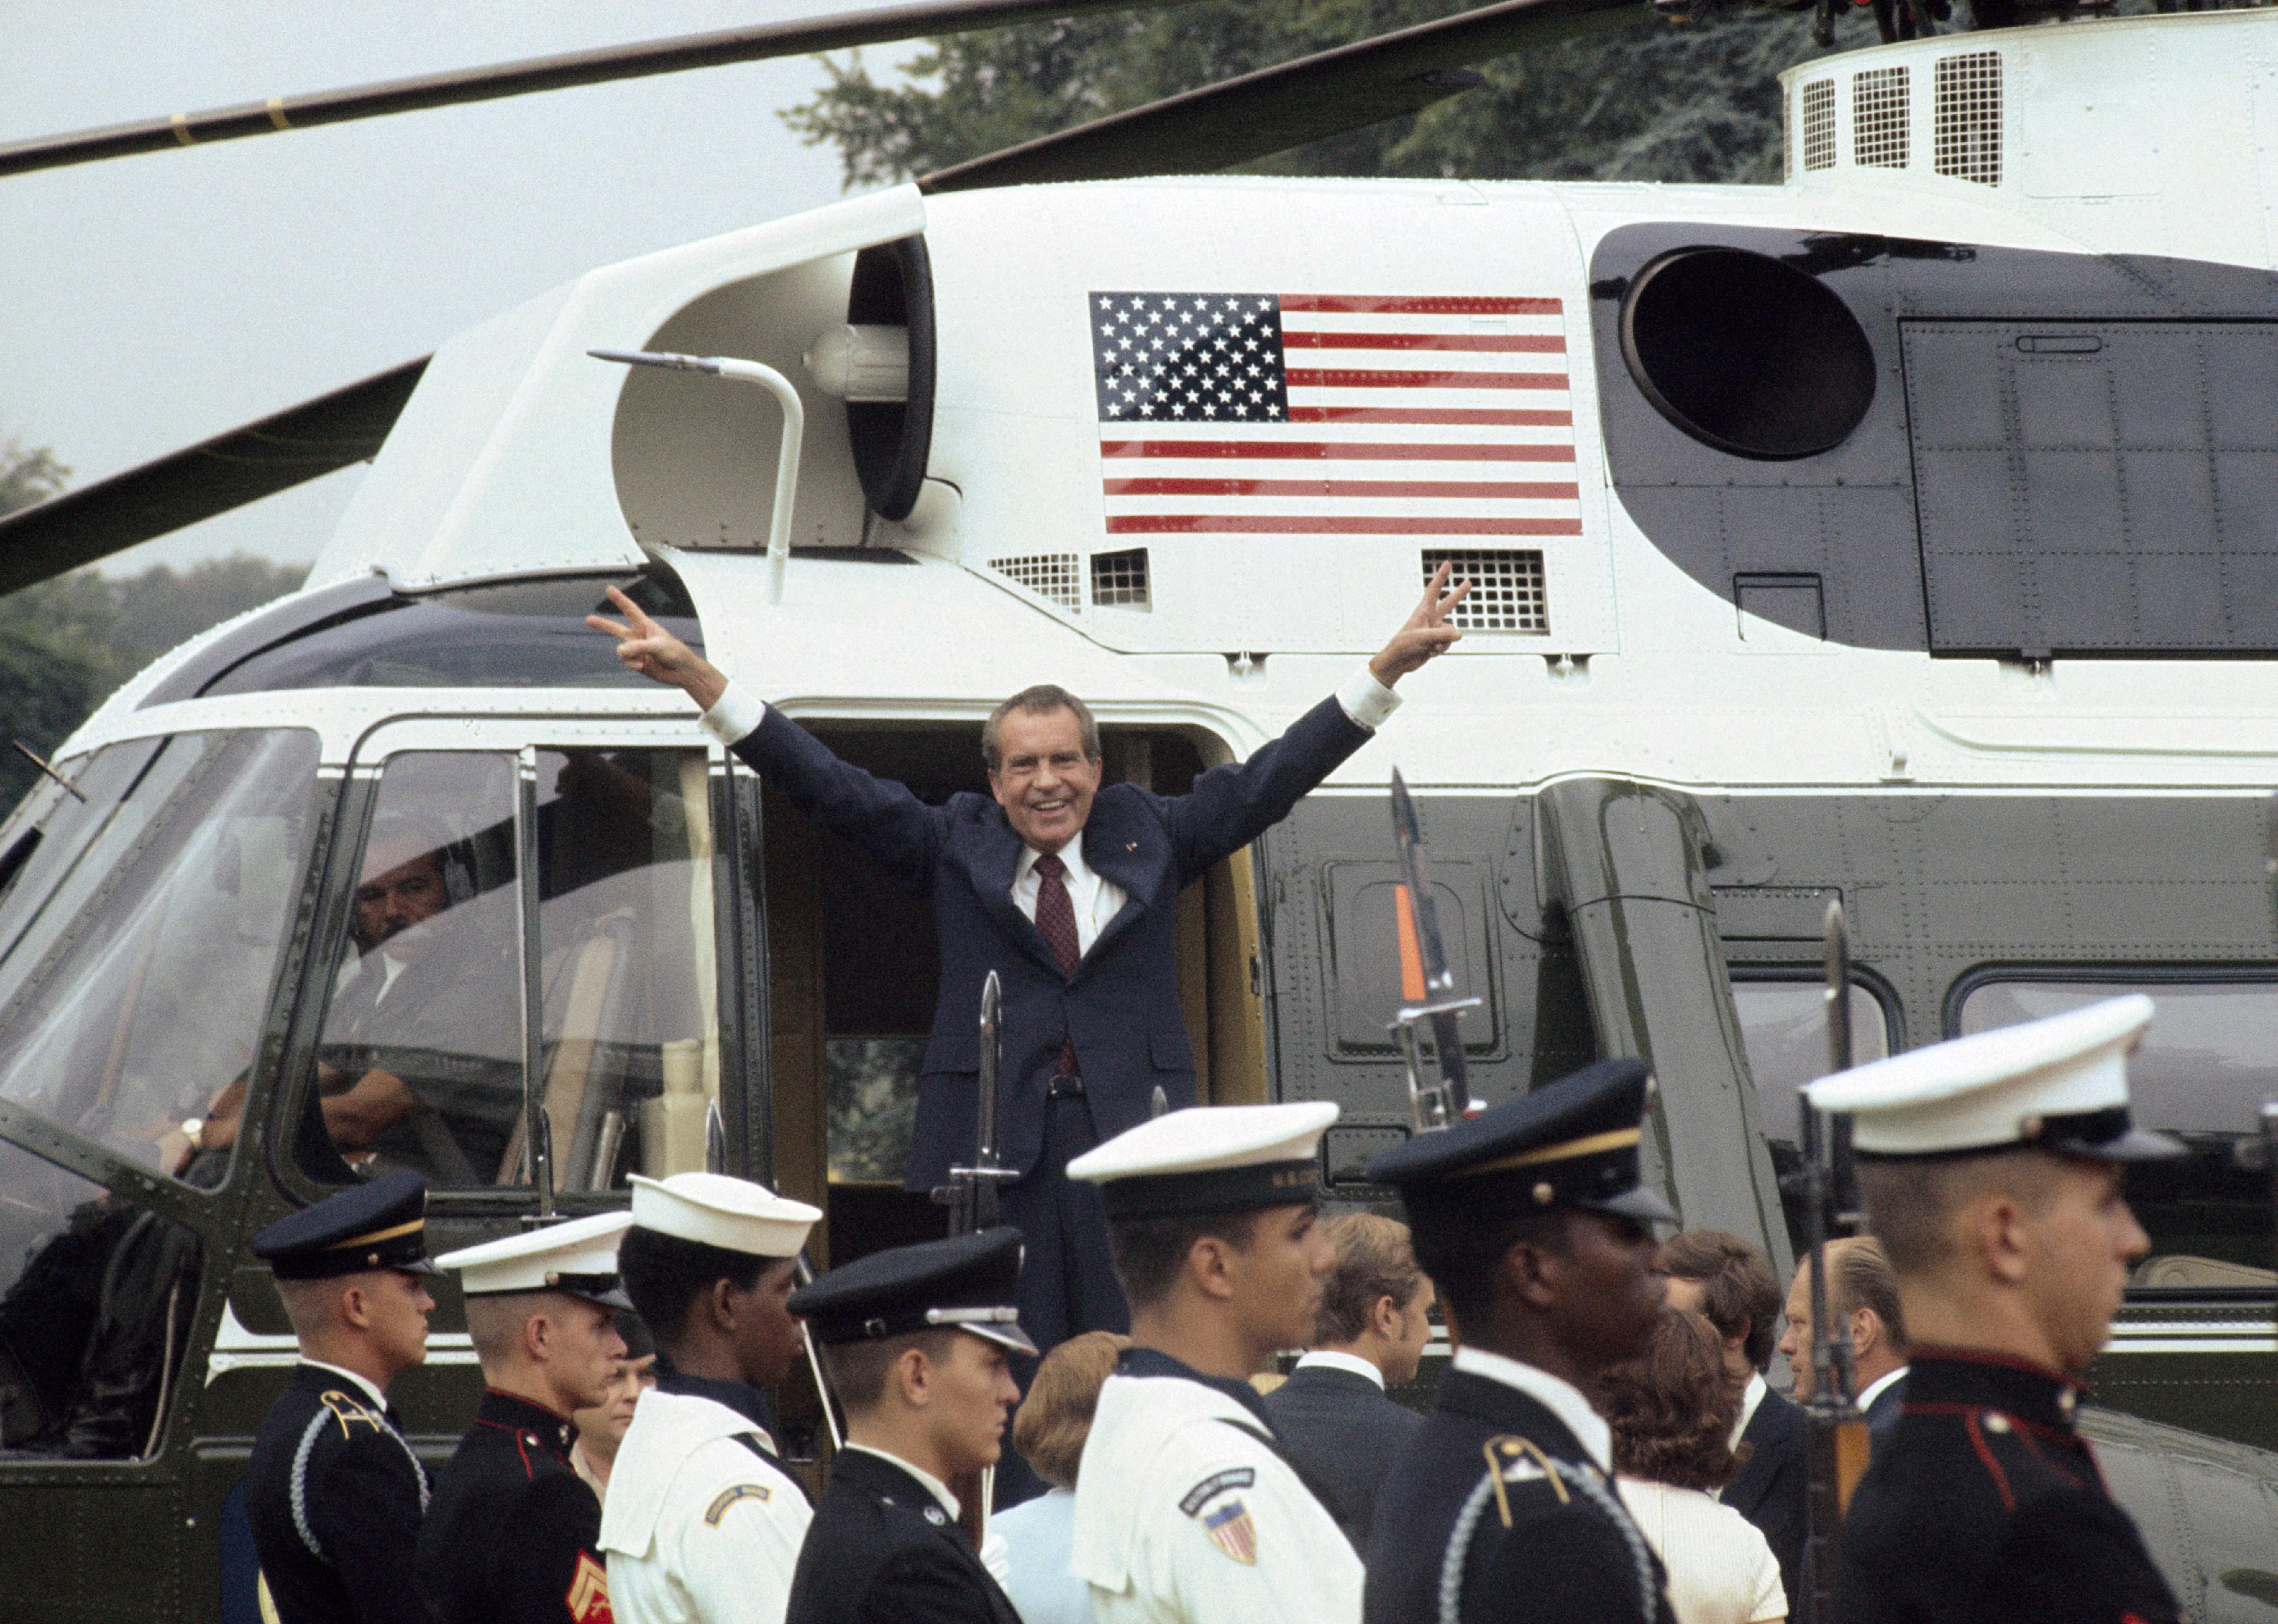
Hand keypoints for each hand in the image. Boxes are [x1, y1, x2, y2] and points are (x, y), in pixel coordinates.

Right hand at [586, 586, 729, 710]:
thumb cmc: (676, 653)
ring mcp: (637, 650)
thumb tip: (620, 651)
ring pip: (621, 651)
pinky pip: (627, 662)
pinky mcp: (637, 662)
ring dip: (630, 655)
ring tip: (644, 658)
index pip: (630, 610)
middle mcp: (639, 637)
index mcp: (646, 626)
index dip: (619, 599)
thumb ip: (637, 647)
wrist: (682, 672)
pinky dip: (634, 664)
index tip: (610, 589)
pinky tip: (645, 665)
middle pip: (616, 629)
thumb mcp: (658, 646)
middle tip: (589, 619)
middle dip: (602, 624)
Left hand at [1370, 562, 1469, 684]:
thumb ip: (1442, 635)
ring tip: (1429, 647)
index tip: (1447, 563)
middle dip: (1459, 594)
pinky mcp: (1437, 641)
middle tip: (1469, 582)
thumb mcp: (1423, 638)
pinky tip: (1429, 652)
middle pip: (1449, 603)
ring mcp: (1435, 630)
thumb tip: (1460, 635)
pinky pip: (1448, 643)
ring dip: (1443, 642)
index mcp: (1423, 611)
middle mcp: (1431, 618)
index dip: (1441, 576)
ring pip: (1451, 633)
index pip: (1433, 590)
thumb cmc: (1404, 645)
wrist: (1399, 662)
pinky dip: (1441, 649)